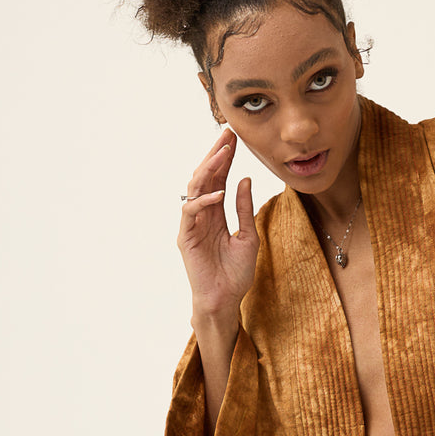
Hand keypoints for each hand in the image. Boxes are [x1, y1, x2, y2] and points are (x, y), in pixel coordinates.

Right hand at [177, 129, 259, 317]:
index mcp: (216, 213)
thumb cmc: (236, 274)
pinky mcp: (186, 236)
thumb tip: (245, 179)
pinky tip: (219, 192)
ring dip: (209, 169)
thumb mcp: (248, 236)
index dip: (225, 159)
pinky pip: (190, 211)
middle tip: (227, 135)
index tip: (235, 138)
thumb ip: (244, 208)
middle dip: (216, 155)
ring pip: (195, 188)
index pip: (219, 179)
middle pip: (205, 177)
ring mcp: (192, 224)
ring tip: (223, 153)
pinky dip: (204, 200)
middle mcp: (202, 214)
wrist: (225, 300)